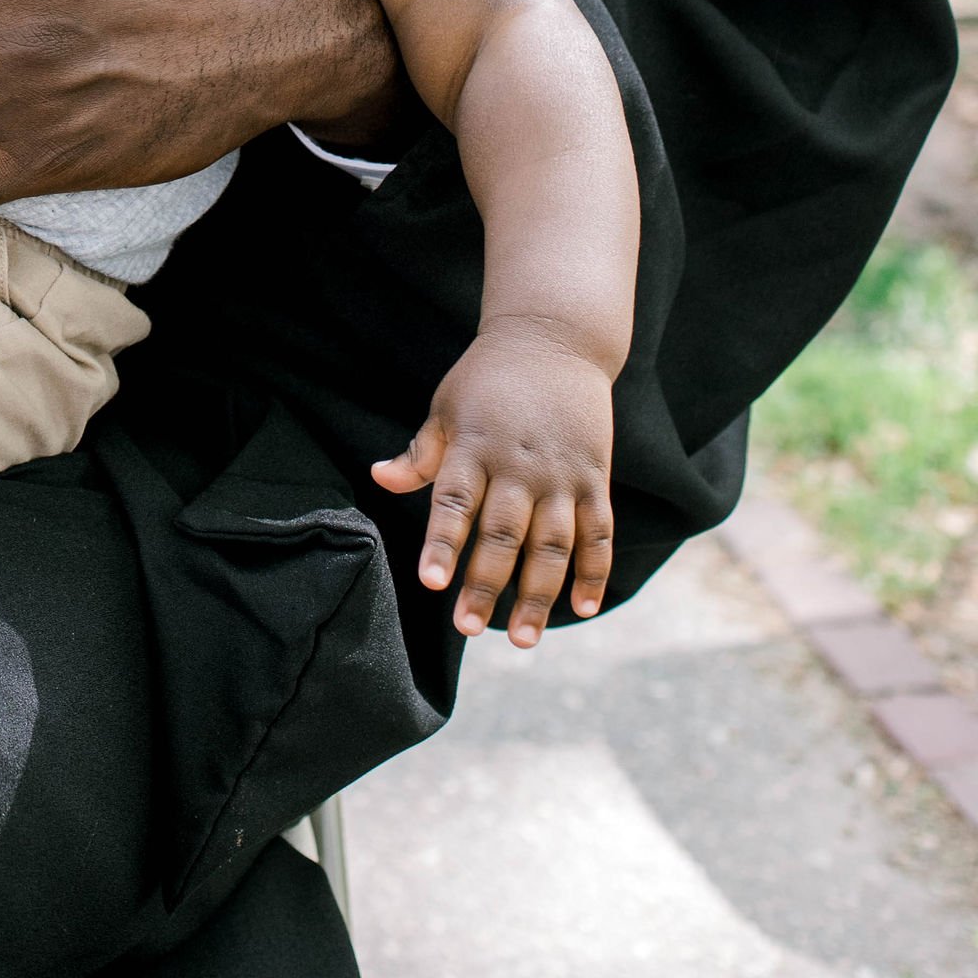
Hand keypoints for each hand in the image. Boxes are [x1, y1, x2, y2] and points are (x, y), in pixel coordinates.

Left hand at [371, 319, 615, 646]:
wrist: (554, 339)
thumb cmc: (488, 376)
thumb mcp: (445, 405)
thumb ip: (420, 452)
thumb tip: (380, 477)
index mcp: (474, 446)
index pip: (453, 502)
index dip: (442, 543)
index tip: (431, 582)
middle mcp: (518, 465)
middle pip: (502, 534)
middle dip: (485, 584)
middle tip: (468, 627)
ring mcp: (561, 474)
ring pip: (551, 545)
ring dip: (538, 594)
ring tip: (522, 638)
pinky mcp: (594, 477)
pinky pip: (598, 532)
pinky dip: (593, 571)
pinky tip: (583, 608)